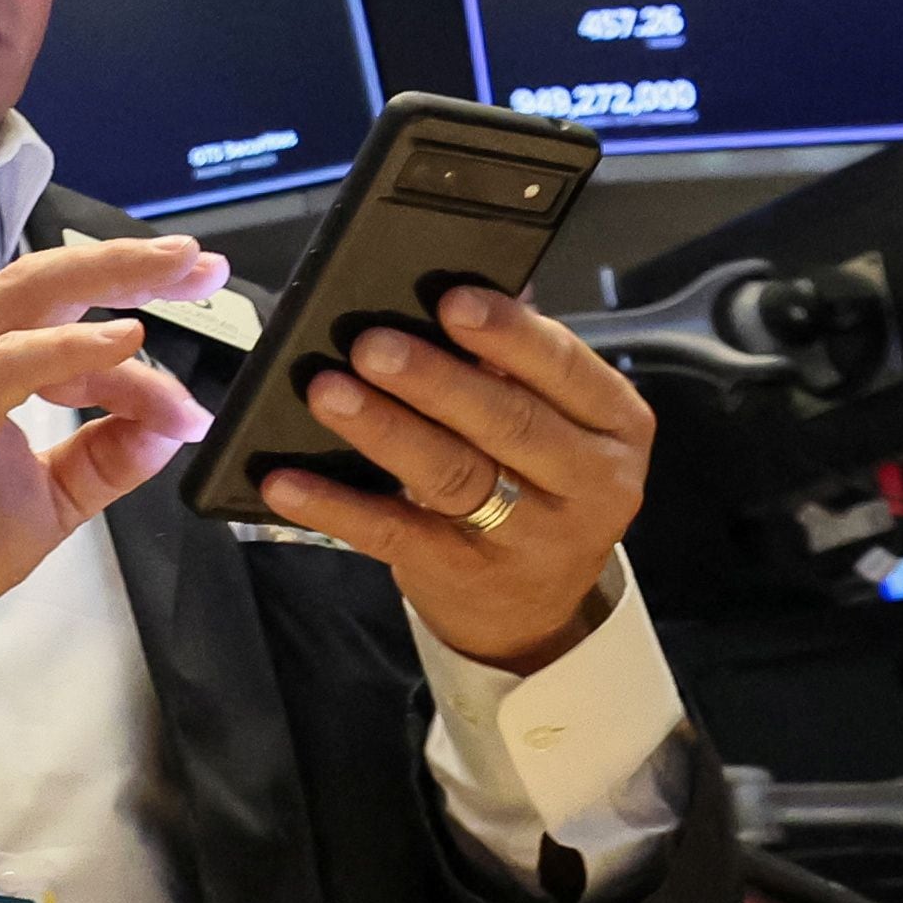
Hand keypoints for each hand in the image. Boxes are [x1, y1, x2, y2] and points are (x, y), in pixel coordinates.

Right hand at [0, 235, 223, 641]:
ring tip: (174, 273)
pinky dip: (69, 346)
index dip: (138, 359)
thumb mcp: (49, 498)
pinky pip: (10, 361)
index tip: (191, 411)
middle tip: (200, 264)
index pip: (70, 328)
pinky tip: (121, 340)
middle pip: (49, 279)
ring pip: (30, 295)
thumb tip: (168, 429)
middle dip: (130, 264)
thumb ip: (105, 459)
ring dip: (107, 276)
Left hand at [258, 287, 653, 673]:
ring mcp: (531, 538)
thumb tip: (447, 292)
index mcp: (614, 426)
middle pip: (507, 422)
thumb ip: (514, 365)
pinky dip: (335, 506)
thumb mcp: (558, 424)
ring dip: (383, 429)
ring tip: (327, 392)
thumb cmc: (539, 483)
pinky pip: (394, 534)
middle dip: (434, 379)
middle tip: (372, 344)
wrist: (537, 609)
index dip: (508, 334)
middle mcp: (589, 484)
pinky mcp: (465, 575)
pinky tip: (287, 482)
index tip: (450, 300)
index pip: (565, 368)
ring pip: (453, 475)